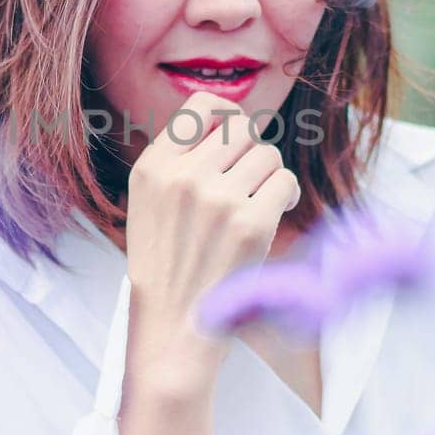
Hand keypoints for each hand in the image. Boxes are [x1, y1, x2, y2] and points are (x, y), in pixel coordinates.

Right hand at [123, 90, 301, 395]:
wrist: (173, 328)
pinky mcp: (250, 224)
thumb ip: (178, 159)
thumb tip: (228, 119)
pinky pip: (284, 181)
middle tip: (248, 182)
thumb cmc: (167, 264)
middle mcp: (182, 177)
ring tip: (259, 201)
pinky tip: (273, 213)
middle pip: (242, 128)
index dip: (226, 116)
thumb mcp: (149, 202)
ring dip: (270, 175)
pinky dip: (286, 195)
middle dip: (251, 152)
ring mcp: (216, 199)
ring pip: (268, 153)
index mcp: (153, 168)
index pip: (202, 106)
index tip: (233, 140)